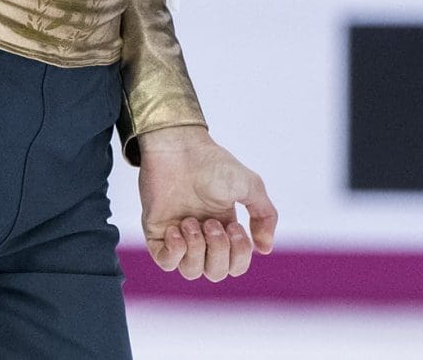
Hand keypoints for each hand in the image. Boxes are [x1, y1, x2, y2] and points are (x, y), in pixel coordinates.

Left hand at [135, 126, 276, 281]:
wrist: (179, 149)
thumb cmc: (213, 164)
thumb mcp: (250, 186)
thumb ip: (265, 215)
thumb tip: (265, 249)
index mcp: (226, 227)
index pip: (235, 265)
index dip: (238, 254)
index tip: (235, 225)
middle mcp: (203, 237)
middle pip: (215, 273)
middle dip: (217, 251)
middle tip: (211, 223)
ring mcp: (179, 237)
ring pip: (191, 272)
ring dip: (196, 249)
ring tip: (191, 221)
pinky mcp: (157, 234)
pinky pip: (166, 262)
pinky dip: (174, 251)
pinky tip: (177, 228)